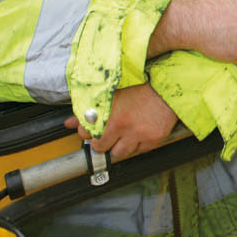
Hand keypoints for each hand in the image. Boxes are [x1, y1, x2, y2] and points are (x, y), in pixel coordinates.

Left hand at [64, 83, 179, 160]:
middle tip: (110, 132)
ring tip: (125, 132)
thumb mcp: (111, 94)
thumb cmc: (140, 85)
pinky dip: (138, 144)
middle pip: (105, 149)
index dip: (92, 135)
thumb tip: (69, 123)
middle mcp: (126, 128)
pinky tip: (139, 131)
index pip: (92, 139)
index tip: (95, 132)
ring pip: (123, 153)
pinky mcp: (156, 138)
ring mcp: (142, 135)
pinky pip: (141, 151)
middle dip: (104, 142)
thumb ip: (87, 109)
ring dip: (121, 145)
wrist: (168, 83)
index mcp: (113, 117)